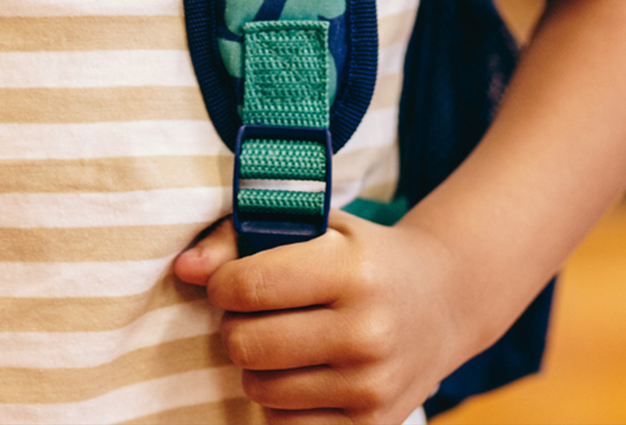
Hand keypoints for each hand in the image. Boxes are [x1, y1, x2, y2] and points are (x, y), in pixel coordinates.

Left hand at [173, 210, 462, 423]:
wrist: (443, 300)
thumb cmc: (362, 254)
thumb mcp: (316, 224)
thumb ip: (241, 235)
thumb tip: (183, 269)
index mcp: (353, 270)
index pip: (249, 286)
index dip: (221, 284)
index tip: (230, 280)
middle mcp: (367, 332)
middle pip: (248, 344)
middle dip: (235, 325)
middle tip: (252, 312)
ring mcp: (372, 387)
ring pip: (261, 389)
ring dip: (255, 365)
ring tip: (279, 338)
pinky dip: (279, 402)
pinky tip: (299, 372)